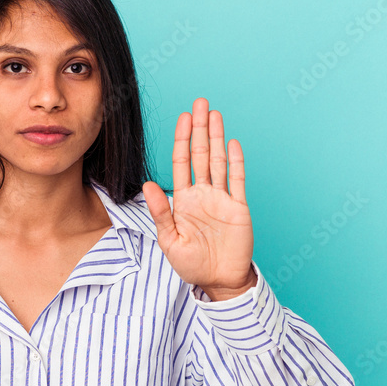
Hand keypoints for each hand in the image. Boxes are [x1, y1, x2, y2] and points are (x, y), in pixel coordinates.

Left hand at [142, 97, 256, 299]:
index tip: (182, 118)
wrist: (219, 282)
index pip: (181, 163)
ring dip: (216, 137)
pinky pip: (237, 180)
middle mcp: (203, 194)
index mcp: (183, 200)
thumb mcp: (170, 240)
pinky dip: (235, 161)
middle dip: (199, 129)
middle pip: (201, 154)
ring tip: (214, 114)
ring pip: (218, 161)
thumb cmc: (192, 265)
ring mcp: (222, 199)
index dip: (182, 140)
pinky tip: (232, 142)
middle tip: (199, 103)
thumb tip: (148, 185)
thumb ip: (160, 212)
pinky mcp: (238, 208)